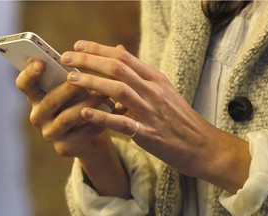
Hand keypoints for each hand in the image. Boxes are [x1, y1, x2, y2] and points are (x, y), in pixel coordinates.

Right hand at [16, 60, 109, 158]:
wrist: (92, 136)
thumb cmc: (86, 104)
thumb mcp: (86, 86)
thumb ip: (95, 68)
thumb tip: (119, 47)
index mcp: (39, 96)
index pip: (24, 84)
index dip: (29, 73)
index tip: (41, 62)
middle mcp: (39, 115)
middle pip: (49, 100)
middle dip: (68, 89)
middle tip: (83, 79)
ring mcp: (50, 133)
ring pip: (67, 117)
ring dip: (87, 104)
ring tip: (105, 95)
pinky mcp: (64, 148)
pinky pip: (83, 133)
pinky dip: (98, 122)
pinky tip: (113, 115)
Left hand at [62, 41, 250, 192]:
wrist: (201, 144)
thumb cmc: (179, 117)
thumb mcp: (163, 89)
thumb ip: (140, 73)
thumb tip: (119, 52)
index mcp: (156, 79)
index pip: (124, 57)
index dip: (99, 49)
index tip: (78, 46)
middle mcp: (154, 91)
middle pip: (118, 69)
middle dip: (90, 61)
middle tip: (66, 58)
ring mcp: (152, 112)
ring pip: (119, 90)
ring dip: (93, 83)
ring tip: (71, 79)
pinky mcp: (149, 134)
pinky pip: (123, 123)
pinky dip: (103, 116)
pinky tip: (85, 112)